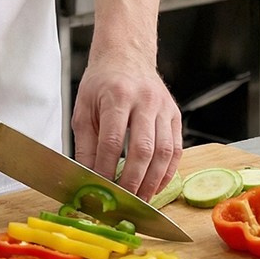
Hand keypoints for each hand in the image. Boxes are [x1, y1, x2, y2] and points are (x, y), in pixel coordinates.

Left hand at [72, 36, 181, 198]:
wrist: (127, 56)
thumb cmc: (102, 83)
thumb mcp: (83, 109)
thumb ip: (85, 144)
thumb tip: (87, 177)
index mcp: (117, 96)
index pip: (113, 141)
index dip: (107, 169)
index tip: (101, 188)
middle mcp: (145, 101)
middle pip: (143, 149)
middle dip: (134, 181)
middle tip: (124, 202)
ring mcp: (164, 108)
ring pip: (164, 152)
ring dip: (153, 181)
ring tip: (141, 200)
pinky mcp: (175, 115)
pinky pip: (176, 149)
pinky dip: (168, 172)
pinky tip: (157, 185)